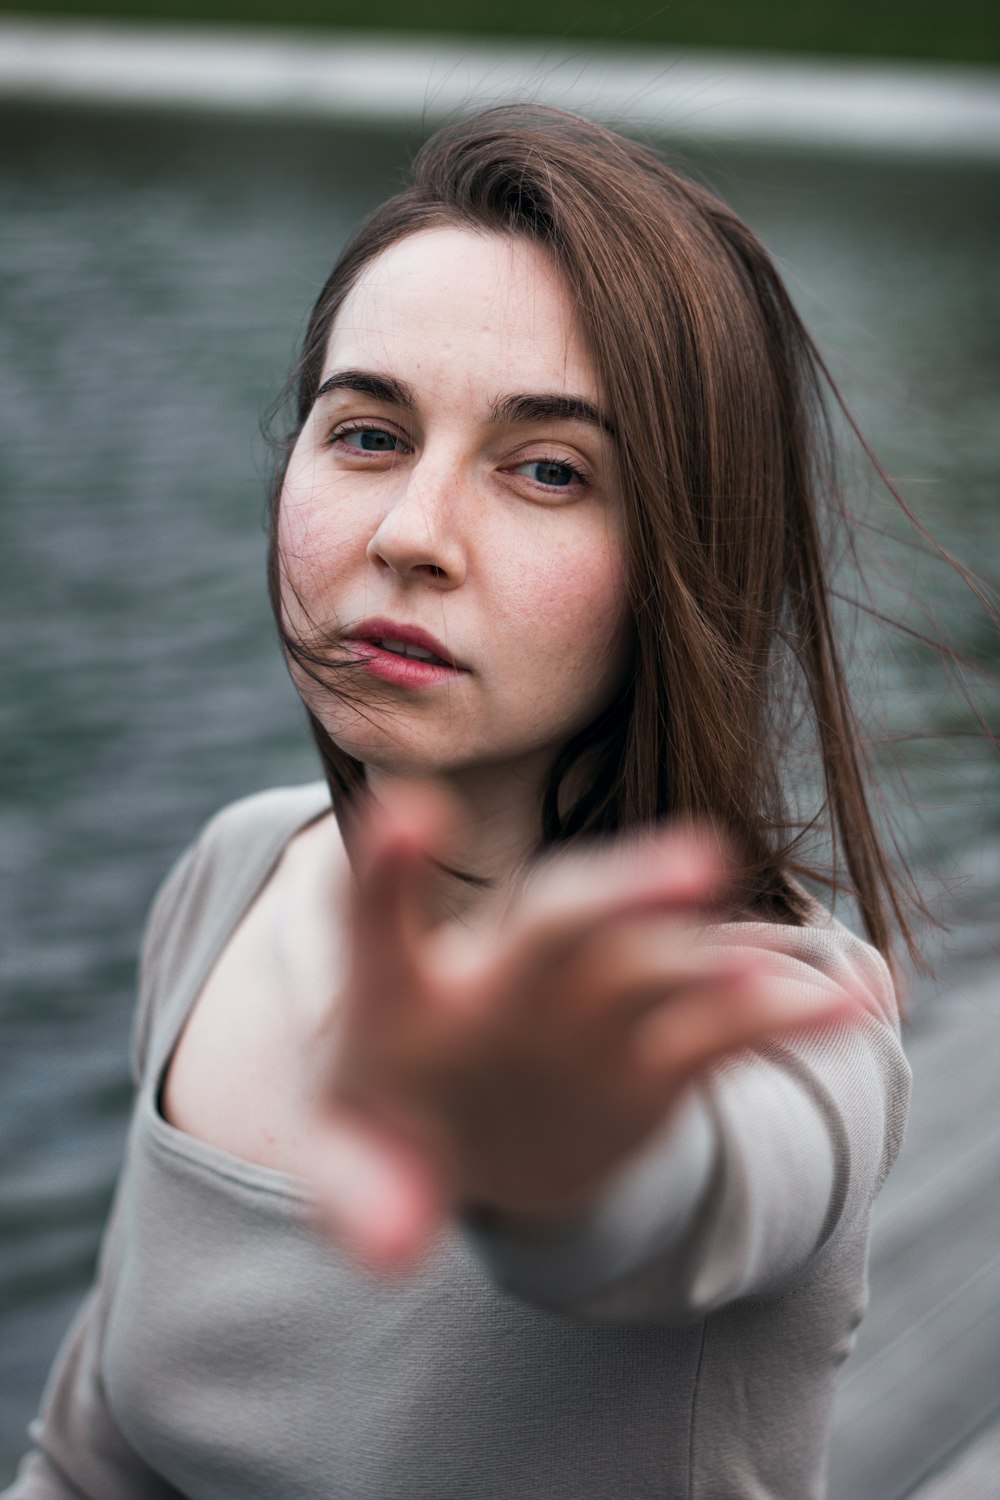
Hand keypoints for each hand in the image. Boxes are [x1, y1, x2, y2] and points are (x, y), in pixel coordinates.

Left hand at [308, 784, 855, 1270]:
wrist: (472, 1131)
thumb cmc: (394, 1127)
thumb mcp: (354, 1161)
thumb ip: (361, 1195)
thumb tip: (396, 1248)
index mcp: (404, 994)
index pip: (382, 921)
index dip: (393, 873)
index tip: (412, 811)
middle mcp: (504, 977)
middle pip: (559, 925)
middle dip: (620, 894)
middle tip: (699, 866)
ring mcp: (585, 1002)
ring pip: (656, 967)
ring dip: (719, 960)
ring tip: (784, 969)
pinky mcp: (652, 1049)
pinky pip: (719, 1026)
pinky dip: (782, 1015)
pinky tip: (851, 1004)